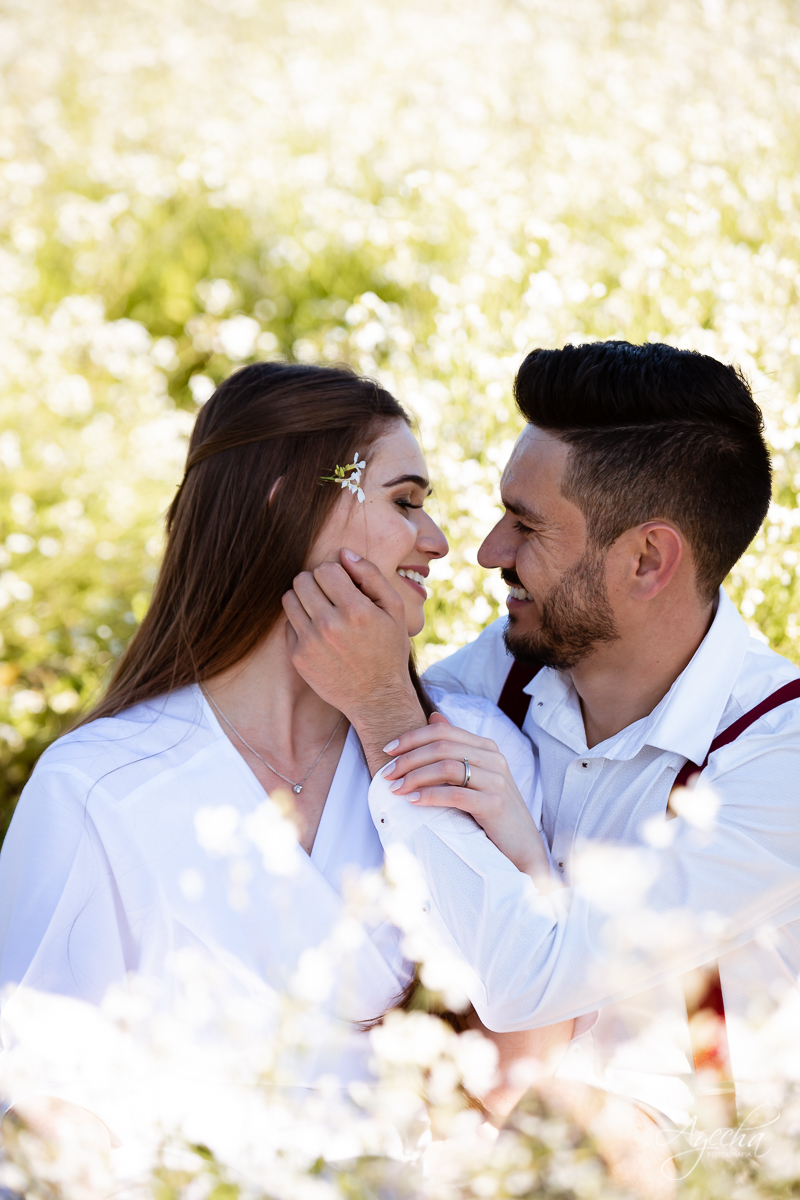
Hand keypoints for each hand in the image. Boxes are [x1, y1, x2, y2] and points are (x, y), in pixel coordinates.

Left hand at [282, 549, 424, 772]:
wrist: (377, 697)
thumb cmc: (388, 650)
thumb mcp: (394, 610)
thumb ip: (371, 576)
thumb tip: (344, 553)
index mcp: (355, 610)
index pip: (325, 569)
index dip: (334, 572)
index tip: (344, 585)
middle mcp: (329, 625)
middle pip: (302, 580)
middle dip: (315, 581)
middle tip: (330, 594)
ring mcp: (310, 642)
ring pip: (289, 598)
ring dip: (303, 598)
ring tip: (321, 608)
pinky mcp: (298, 657)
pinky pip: (288, 623)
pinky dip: (301, 621)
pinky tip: (318, 631)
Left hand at [383, 714, 553, 887]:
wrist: (521, 846)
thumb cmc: (493, 811)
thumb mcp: (475, 775)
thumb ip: (456, 747)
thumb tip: (434, 716)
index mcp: (486, 748)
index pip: (442, 731)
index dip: (411, 738)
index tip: (388, 751)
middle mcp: (493, 759)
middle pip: (441, 747)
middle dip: (408, 758)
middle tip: (386, 773)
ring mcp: (497, 780)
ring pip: (446, 767)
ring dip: (414, 777)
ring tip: (395, 789)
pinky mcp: (495, 804)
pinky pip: (455, 794)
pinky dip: (430, 796)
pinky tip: (413, 801)